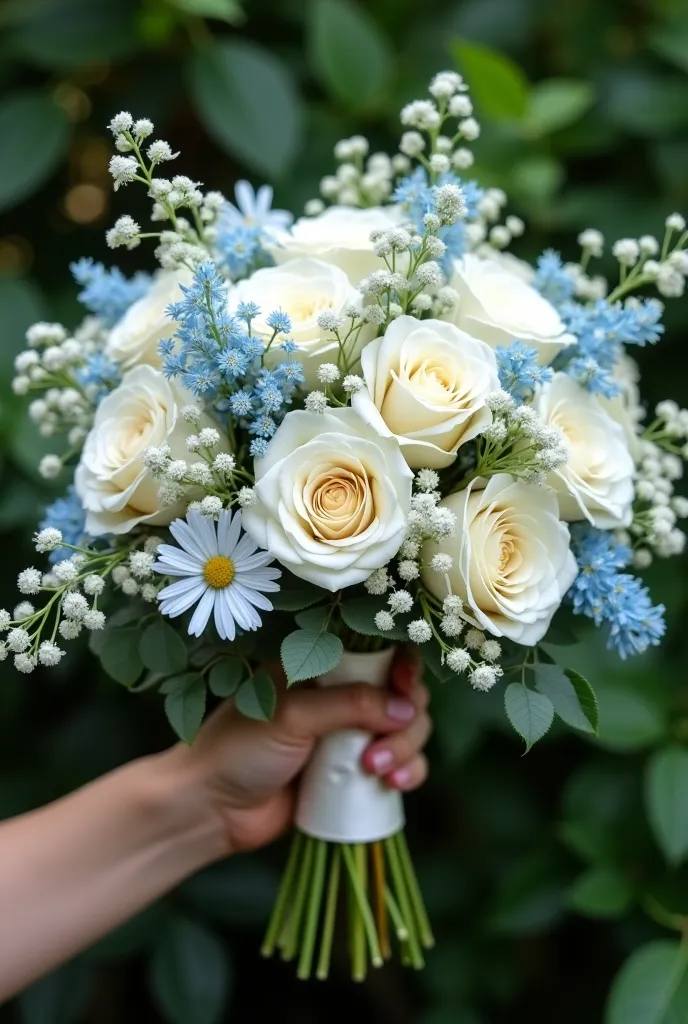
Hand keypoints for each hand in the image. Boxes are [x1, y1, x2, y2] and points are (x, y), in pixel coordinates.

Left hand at [168, 650, 430, 854]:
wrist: (211, 810)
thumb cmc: (239, 748)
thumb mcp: (293, 714)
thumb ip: (350, 703)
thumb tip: (407, 709)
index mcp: (321, 664)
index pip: (379, 650)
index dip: (403, 663)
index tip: (406, 684)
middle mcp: (341, 695)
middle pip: (404, 692)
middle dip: (405, 719)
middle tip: (378, 747)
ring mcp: (351, 735)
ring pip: (409, 729)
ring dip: (406, 749)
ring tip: (376, 771)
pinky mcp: (355, 773)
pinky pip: (403, 765)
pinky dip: (409, 772)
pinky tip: (395, 785)